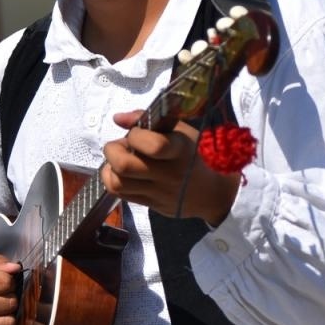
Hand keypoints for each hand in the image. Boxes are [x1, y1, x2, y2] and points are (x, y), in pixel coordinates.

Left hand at [101, 110, 240, 224]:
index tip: (136, 132)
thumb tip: (118, 118)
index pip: (153, 145)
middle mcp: (169, 174)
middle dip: (113, 151)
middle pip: (125, 166)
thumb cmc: (199, 154)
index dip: (135, 135)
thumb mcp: (183, 132)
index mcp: (180, 151)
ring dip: (110, 168)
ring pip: (117, 183)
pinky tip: (122, 174)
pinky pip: (121, 196)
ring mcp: (159, 193)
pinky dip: (114, 181)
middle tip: (119, 146)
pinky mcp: (151, 206)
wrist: (215, 192)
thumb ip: (151, 120)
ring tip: (119, 160)